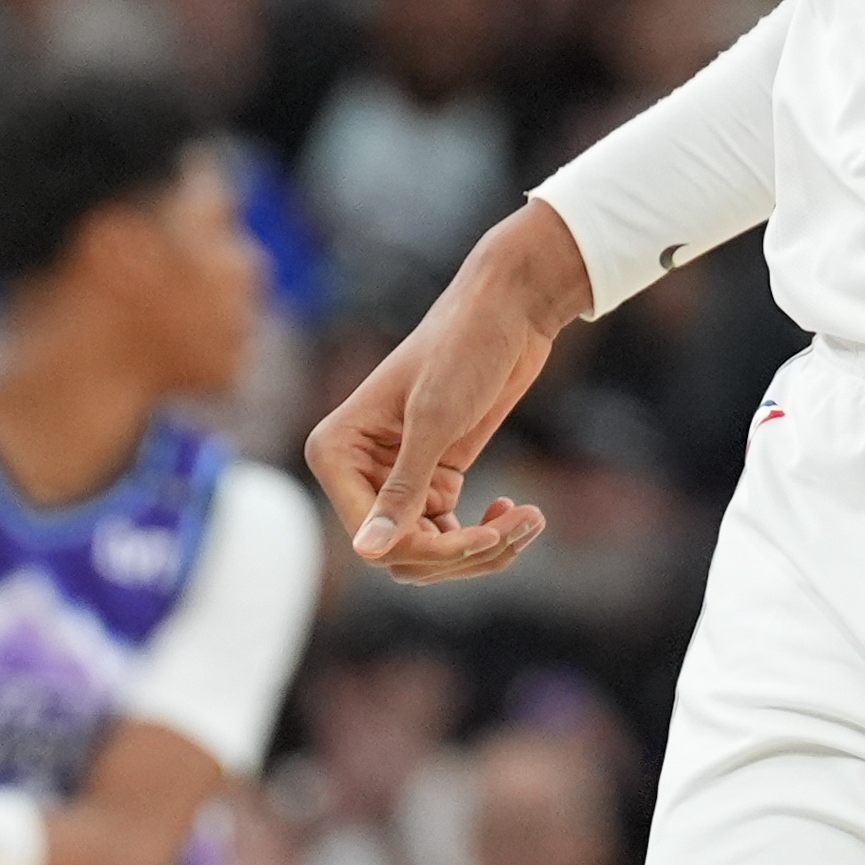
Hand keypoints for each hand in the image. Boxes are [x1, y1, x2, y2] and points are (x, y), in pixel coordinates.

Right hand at [303, 206, 572, 582]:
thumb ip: (402, 490)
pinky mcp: (435, 479)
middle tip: (516, 528)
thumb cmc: (463, 350)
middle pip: (401, 553)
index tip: (486, 538)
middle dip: (462, 553)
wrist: (508, 311)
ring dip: (483, 548)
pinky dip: (487, 535)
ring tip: (529, 521)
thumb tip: (369, 552)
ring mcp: (397, 478)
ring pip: (429, 551)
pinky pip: (450, 534)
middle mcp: (357, 471)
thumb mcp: (434, 421)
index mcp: (335, 452)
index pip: (371, 538)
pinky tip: (519, 513)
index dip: (428, 549)